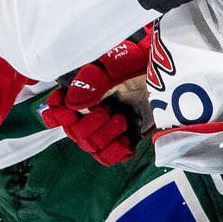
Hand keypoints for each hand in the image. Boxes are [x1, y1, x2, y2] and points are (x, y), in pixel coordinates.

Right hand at [42, 34, 151, 165]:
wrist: (168, 76)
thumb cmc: (139, 64)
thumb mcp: (115, 64)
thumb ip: (91, 79)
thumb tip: (71, 101)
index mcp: (82, 94)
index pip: (54, 112)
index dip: (57, 114)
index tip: (67, 108)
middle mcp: (90, 113)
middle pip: (73, 132)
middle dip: (88, 125)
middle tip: (107, 111)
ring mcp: (106, 128)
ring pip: (90, 146)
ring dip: (104, 135)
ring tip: (120, 120)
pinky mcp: (123, 140)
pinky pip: (108, 157)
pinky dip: (116, 151)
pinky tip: (125, 139)